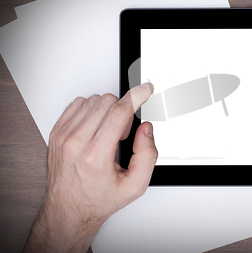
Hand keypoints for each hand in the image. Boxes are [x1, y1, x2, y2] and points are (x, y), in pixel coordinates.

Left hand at [23, 83, 157, 252]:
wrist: (69, 210)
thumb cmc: (98, 199)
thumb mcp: (135, 186)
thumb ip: (148, 155)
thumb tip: (146, 128)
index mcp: (95, 157)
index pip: (119, 112)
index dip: (137, 96)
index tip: (146, 89)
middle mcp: (75, 143)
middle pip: (107, 102)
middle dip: (123, 112)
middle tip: (122, 134)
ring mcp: (63, 136)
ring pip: (93, 100)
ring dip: (107, 111)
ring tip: (107, 134)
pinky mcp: (56, 132)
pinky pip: (77, 104)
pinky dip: (92, 110)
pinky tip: (95, 128)